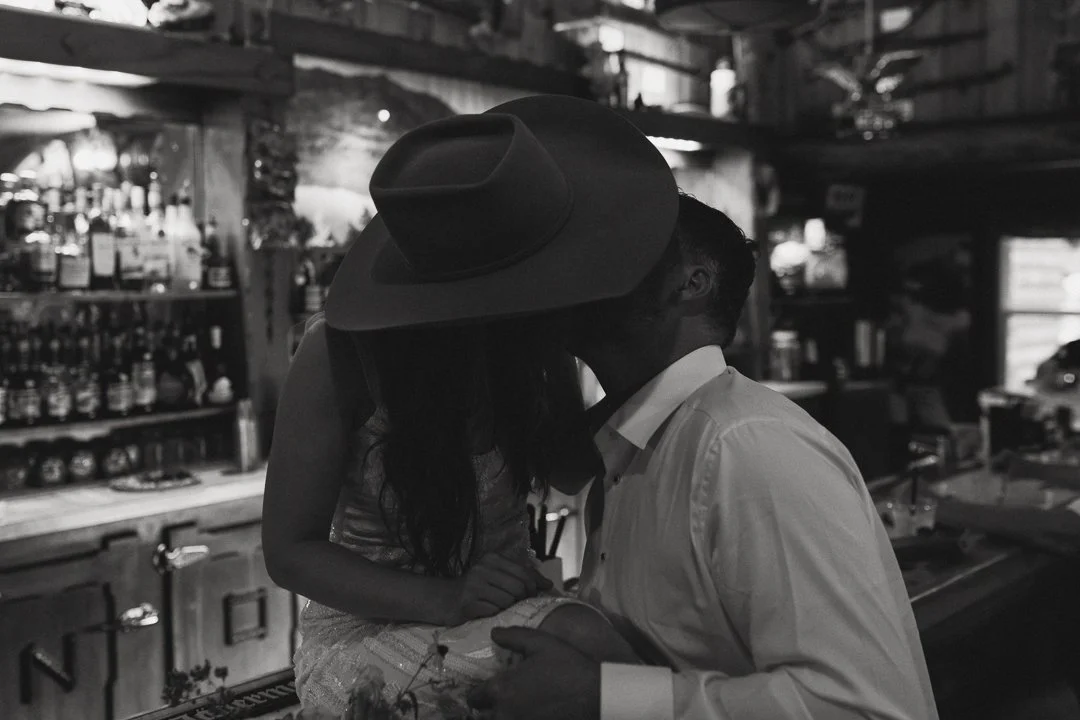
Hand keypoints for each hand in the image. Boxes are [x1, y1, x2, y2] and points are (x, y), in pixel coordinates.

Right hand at [444, 553, 551, 625]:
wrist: (444, 599)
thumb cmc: (476, 588)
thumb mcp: (498, 575)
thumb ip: (523, 576)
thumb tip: (548, 585)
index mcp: (492, 559)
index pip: (523, 572)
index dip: (533, 585)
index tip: (533, 594)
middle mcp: (482, 569)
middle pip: (518, 587)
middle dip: (522, 598)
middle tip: (518, 604)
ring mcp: (473, 586)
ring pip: (507, 601)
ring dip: (508, 608)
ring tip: (502, 608)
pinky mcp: (467, 604)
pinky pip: (493, 611)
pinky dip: (495, 614)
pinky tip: (490, 613)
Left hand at [468, 627, 600, 719]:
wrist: (595, 696)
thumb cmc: (567, 666)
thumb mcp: (540, 643)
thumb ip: (513, 636)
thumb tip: (493, 633)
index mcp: (501, 689)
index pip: (474, 697)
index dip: (479, 692)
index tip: (487, 690)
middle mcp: (503, 713)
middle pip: (483, 717)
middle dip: (488, 710)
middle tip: (501, 701)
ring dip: (501, 717)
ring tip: (514, 709)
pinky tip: (528, 715)